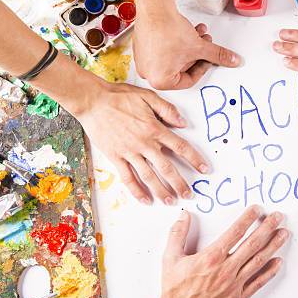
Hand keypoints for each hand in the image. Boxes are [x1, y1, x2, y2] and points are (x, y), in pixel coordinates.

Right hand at [75, 77, 208, 204]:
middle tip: (189, 194)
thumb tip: (184, 123)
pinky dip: (137, 191)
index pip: (180, 147)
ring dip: (161, 191)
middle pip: (166, 168)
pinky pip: (128, 177)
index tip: (205, 169)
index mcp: (155, 128)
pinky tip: (145, 200)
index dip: (194, 159)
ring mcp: (129, 152)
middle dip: (179, 183)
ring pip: (148, 176)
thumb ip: (167, 110)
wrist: (92, 101)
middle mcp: (144, 143)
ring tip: (171, 201)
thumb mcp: (148, 96)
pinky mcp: (115, 157)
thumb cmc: (119, 96)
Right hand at [111, 207, 288, 297]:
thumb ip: (178, 234)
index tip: (257, 209)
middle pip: (252, 244)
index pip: (235, 232)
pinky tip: (278, 262)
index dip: (248, 218)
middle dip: (267, 228)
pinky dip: (270, 272)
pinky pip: (258, 283)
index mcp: (211, 257)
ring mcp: (234, 284)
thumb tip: (184, 215)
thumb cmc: (174, 291)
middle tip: (277, 217)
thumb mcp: (170, 258)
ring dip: (273, 246)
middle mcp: (226, 269)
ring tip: (284, 234)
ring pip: (258, 261)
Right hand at [134, 8, 240, 89]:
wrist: (154, 8)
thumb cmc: (169, 30)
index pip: (189, 80)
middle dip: (196, 54)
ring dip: (190, 45)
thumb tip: (232, 61)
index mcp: (161, 81)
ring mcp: (144, 60)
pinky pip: (164, 49)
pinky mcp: (142, 47)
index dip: (203, 68)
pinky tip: (187, 30)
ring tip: (199, 34)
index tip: (209, 59)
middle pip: (181, 68)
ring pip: (174, 57)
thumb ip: (218, 56)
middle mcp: (149, 73)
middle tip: (206, 45)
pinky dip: (177, 42)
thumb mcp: (200, 47)